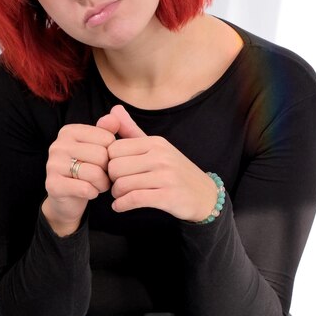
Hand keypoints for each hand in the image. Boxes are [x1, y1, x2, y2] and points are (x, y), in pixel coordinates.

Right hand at [42, 118, 118, 235]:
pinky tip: (89, 193)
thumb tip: (116, 113)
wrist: (68, 198)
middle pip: (101, 155)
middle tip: (104, 177)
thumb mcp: (99, 149)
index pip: (107, 138)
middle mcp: (58, 145)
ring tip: (98, 185)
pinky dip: (93, 193)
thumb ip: (108, 131)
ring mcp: (52, 164)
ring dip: (103, 184)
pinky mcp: (52, 185)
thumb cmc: (87, 170)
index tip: (105, 161)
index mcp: (69, 131)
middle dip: (109, 171)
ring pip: (94, 173)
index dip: (113, 154)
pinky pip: (85, 189)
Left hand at [105, 105, 216, 221]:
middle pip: (115, 167)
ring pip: (122, 184)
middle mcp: (161, 156)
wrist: (206, 196)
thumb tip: (113, 108)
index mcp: (156, 142)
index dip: (109, 162)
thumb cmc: (176, 172)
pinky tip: (120, 207)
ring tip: (120, 196)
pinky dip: (122, 205)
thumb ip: (132, 131)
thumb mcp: (157, 148)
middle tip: (117, 186)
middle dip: (111, 180)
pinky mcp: (168, 196)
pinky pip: (134, 199)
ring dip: (116, 194)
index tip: (115, 171)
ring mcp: (166, 176)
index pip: (114, 149)